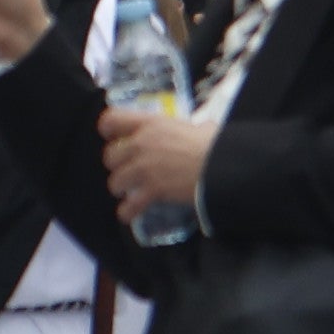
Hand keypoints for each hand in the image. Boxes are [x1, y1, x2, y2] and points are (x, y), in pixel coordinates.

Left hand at [96, 101, 210, 228]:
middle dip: (117, 165)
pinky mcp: (152, 190)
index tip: (113, 137)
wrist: (224, 166)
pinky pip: (128, 206)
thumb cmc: (217, 144)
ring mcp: (145, 168)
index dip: (108, 129)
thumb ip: (190, 129)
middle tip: (129, 170)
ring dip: (122, 188)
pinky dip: (128, 212)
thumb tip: (201, 131)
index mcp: (152, 124)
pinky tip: (131, 213)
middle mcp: (142, 144)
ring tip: (130, 192)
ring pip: (114, 182)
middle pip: (109, 156)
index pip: (112, 119)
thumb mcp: (200, 127)